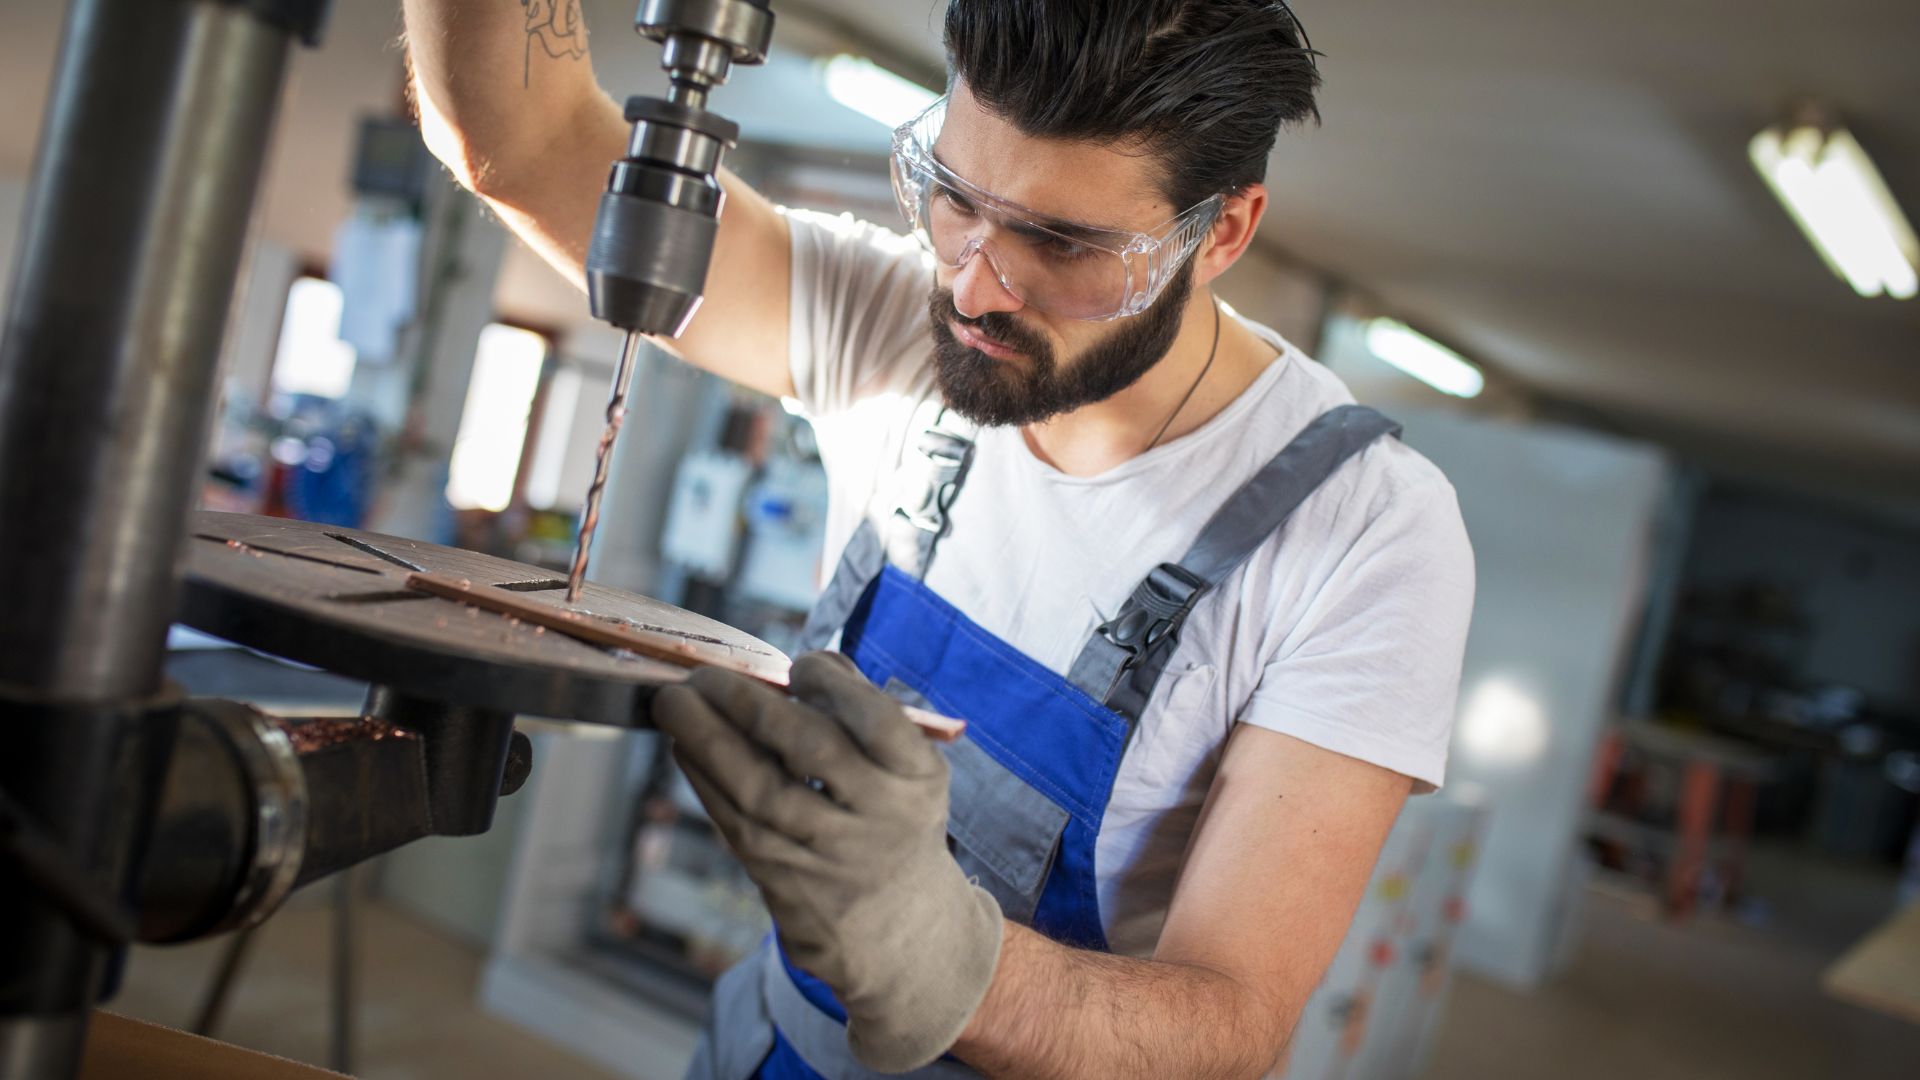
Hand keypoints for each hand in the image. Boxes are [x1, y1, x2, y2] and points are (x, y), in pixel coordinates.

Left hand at [652, 653, 1003, 1072]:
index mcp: (916, 780)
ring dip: (706, 739)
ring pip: (759, 790)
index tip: (800, 666)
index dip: (831, 686)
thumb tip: (805, 664)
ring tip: (673, 701)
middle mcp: (878, 819)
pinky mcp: (783, 882)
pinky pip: (734, 821)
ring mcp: (827, 856)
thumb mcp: (907, 768)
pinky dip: (702, 777)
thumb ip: (864, 711)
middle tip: (707, 674)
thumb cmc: (892, 816)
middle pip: (811, 750)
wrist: (895, 925)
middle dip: (749, 702)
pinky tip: (683, 744)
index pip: (876, 721)